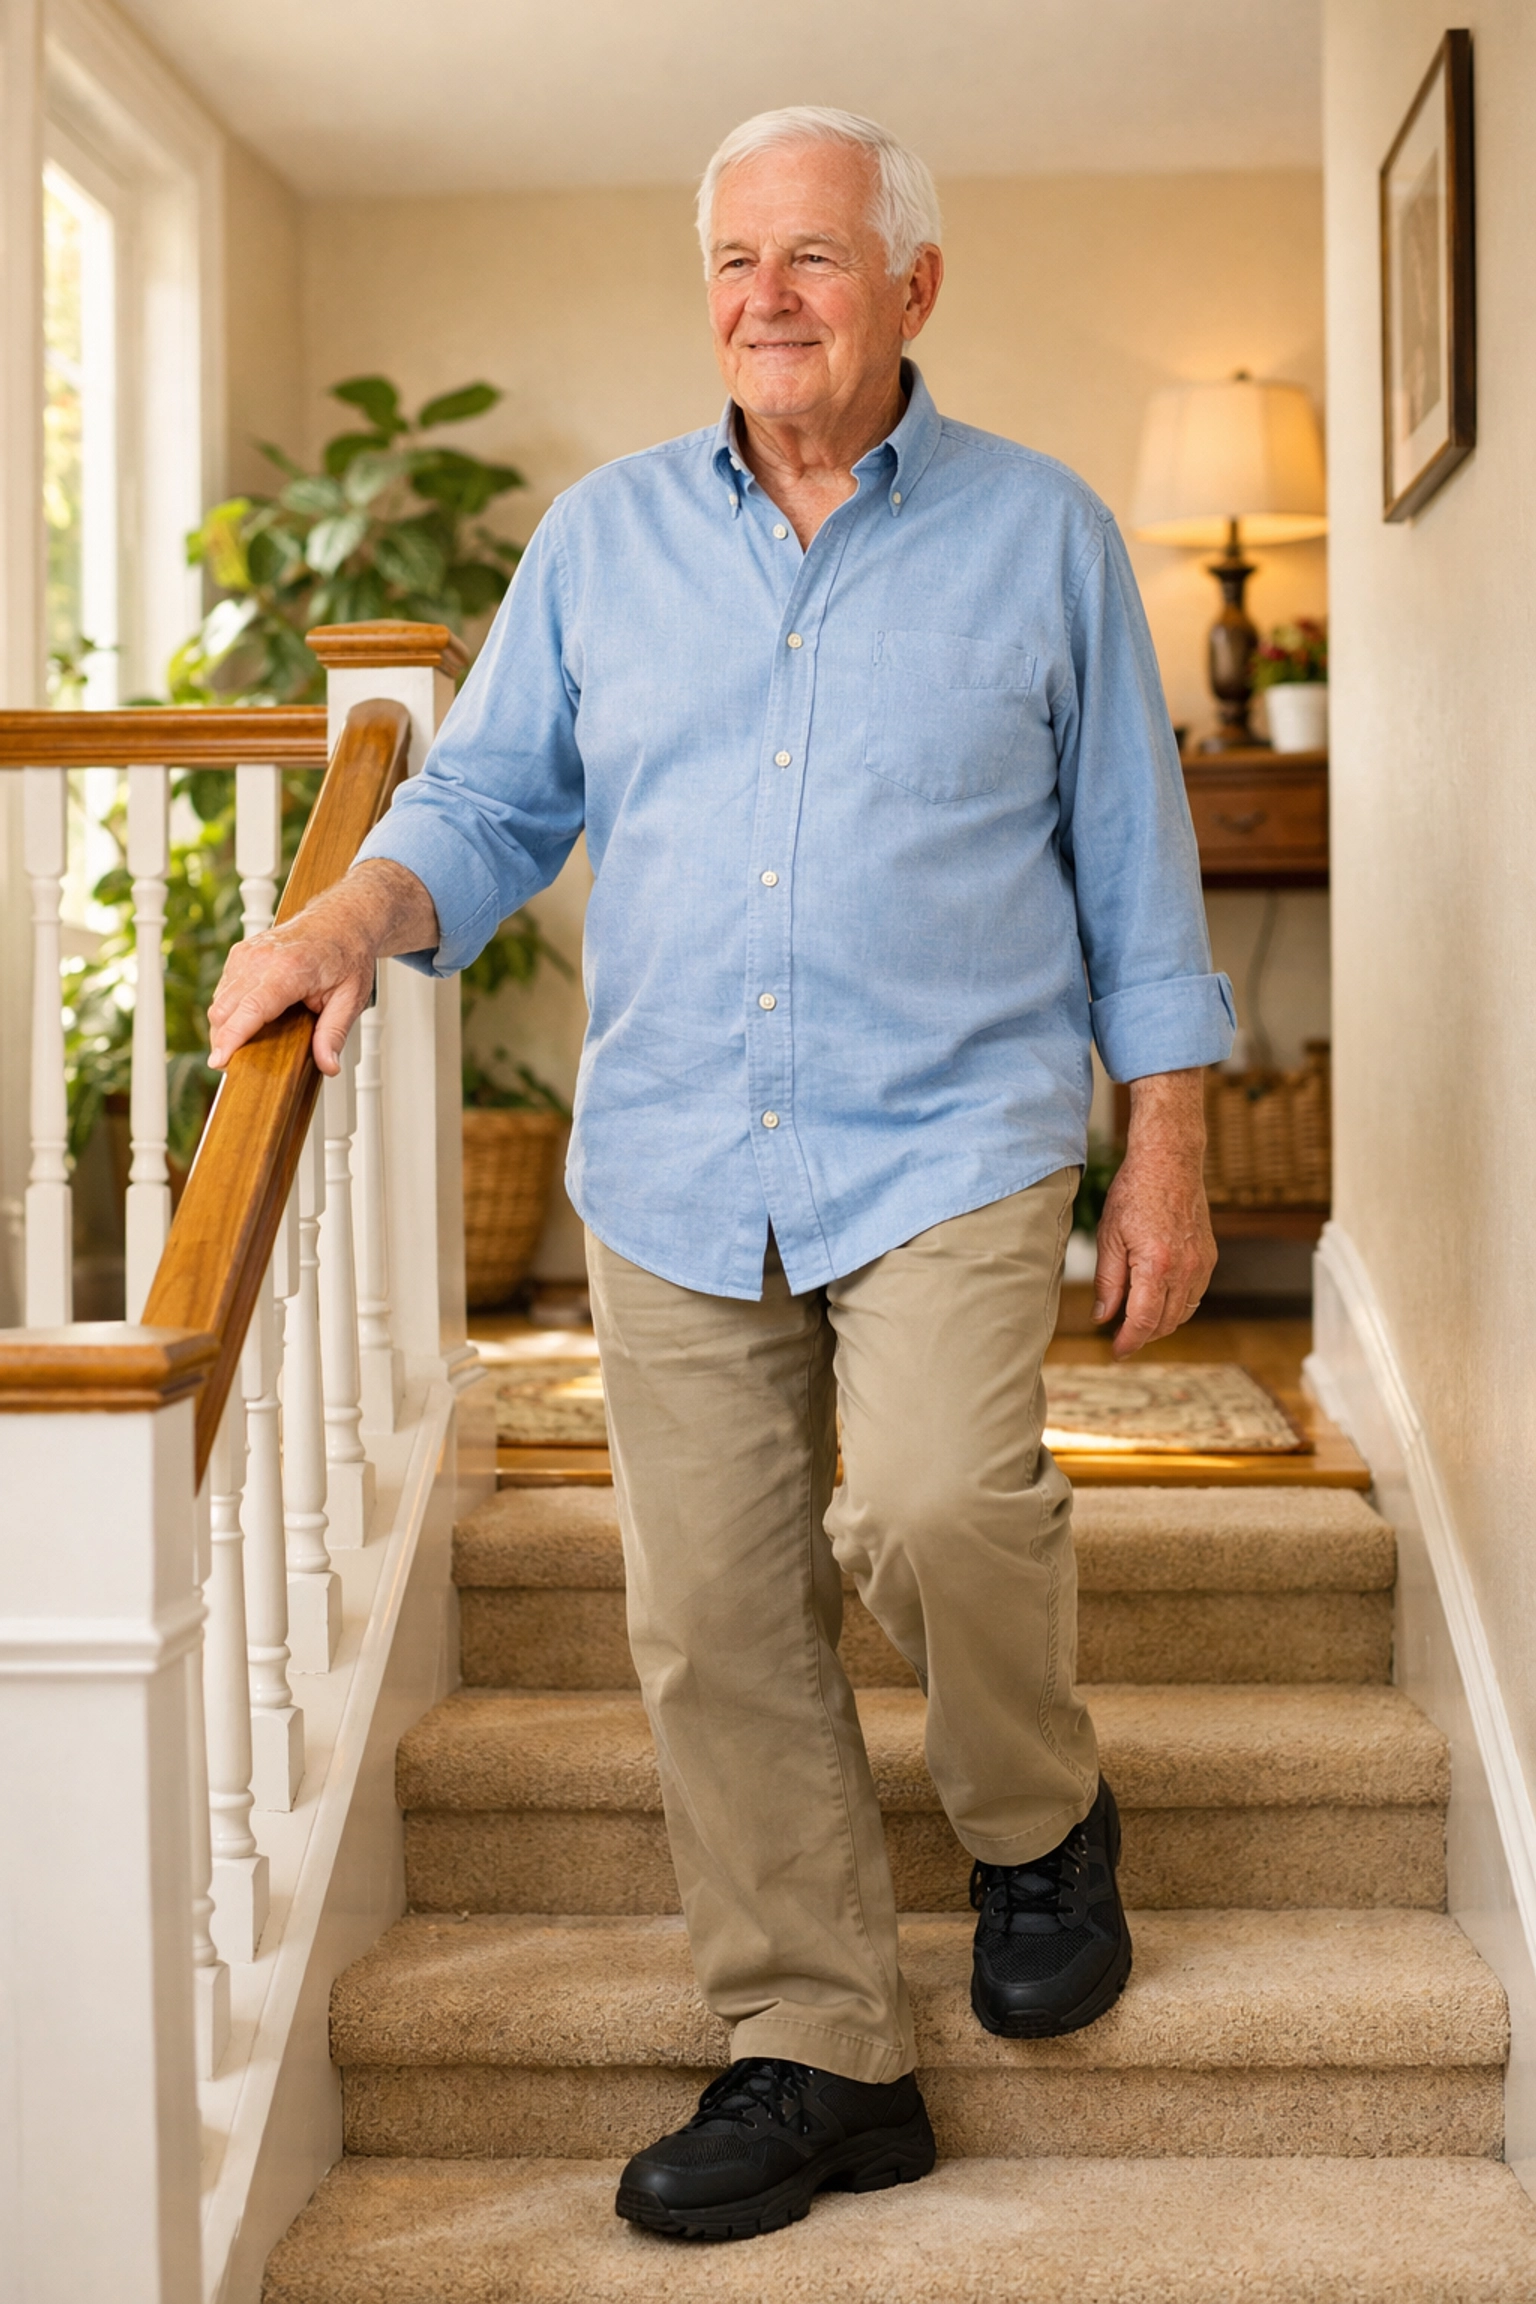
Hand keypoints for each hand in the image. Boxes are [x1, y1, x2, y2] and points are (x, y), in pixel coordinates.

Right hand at [207, 859, 438, 1077]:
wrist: (341, 921)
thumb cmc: (347, 955)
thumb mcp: (352, 998)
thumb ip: (335, 1033)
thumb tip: (328, 1065)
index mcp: (291, 968)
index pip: (252, 1008)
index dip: (232, 1037)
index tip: (219, 1061)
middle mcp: (262, 958)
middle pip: (225, 1008)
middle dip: (223, 1041)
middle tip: (236, 1066)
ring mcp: (248, 953)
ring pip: (219, 1001)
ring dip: (224, 1027)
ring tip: (243, 1045)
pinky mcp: (240, 954)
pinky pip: (223, 989)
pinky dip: (228, 1010)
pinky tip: (246, 1020)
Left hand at [1092, 1069, 1216, 1357]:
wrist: (1170, 1162)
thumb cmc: (1134, 1193)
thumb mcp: (1109, 1237)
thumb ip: (1107, 1282)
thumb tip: (1103, 1317)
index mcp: (1156, 1265)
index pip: (1144, 1321)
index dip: (1129, 1342)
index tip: (1116, 1352)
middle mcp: (1185, 1269)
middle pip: (1165, 1323)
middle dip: (1143, 1336)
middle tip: (1121, 1338)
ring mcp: (1202, 1264)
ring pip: (1183, 1313)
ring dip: (1160, 1323)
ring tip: (1136, 1320)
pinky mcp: (1210, 1257)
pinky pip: (1195, 1295)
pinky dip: (1177, 1305)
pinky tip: (1157, 1298)